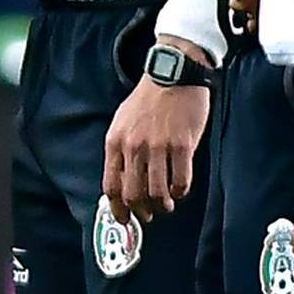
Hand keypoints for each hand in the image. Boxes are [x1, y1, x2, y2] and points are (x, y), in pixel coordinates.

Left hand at [102, 64, 207, 219]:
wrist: (173, 74)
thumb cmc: (148, 100)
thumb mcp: (122, 122)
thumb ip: (120, 151)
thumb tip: (121, 182)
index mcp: (115, 142)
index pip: (111, 186)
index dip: (118, 208)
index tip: (124, 219)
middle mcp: (134, 147)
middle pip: (134, 194)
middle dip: (141, 212)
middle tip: (149, 215)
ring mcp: (158, 147)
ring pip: (157, 192)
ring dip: (163, 205)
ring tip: (167, 205)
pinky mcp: (182, 145)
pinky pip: (181, 181)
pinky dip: (180, 192)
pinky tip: (180, 190)